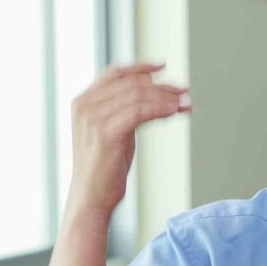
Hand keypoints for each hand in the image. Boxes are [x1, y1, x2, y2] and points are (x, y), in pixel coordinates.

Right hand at [67, 63, 189, 219]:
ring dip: (165, 98)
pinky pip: (139, 112)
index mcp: (82, 102)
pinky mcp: (105, 132)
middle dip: (161, 86)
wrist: (90, 198)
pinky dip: (160, 109)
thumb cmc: (103, 169)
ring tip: (184, 103)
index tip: (162, 66)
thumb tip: (152, 94)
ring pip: (137, 96)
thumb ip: (123, 110)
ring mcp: (93, 118)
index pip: (114, 74)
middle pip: (130, 84)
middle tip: (183, 90)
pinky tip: (174, 111)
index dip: (140, 67)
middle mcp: (84, 106)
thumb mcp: (112, 131)